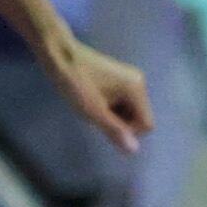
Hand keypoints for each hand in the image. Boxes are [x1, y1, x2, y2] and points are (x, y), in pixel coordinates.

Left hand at [46, 35, 153, 154]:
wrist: (59, 56)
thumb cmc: (74, 83)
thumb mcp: (93, 112)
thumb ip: (114, 131)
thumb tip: (134, 151)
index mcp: (137, 89)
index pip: (146, 125)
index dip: (128, 131)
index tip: (105, 124)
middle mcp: (139, 82)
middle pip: (139, 117)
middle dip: (119, 121)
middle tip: (94, 112)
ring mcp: (130, 79)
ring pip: (128, 111)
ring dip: (112, 114)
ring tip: (91, 105)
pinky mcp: (120, 78)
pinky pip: (121, 101)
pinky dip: (109, 106)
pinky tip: (92, 99)